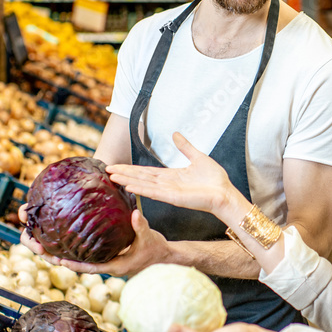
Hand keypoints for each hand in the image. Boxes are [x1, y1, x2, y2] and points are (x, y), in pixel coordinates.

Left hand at [21, 209, 170, 276]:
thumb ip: (140, 226)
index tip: (58, 260)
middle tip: (42, 253)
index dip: (74, 265)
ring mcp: (108, 263)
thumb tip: (134, 213)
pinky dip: (76, 252)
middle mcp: (108, 267)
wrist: (164, 258)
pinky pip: (88, 257)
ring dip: (65, 256)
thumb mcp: (149, 237)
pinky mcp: (109, 258)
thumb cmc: (156, 249)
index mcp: (116, 266)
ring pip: (82, 262)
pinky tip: (67, 243)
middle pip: (80, 266)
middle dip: (61, 260)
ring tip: (46, 248)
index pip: (90, 268)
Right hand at [107, 132, 240, 216]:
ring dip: (128, 180)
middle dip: (124, 173)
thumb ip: (185, 147)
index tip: (117, 165)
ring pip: (143, 184)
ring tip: (113, 176)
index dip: (131, 168)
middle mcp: (166, 185)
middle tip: (107, 170)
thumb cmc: (214, 180)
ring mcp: (168, 192)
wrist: (225, 193)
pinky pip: (154, 192)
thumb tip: (175, 133)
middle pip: (140, 177)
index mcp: (171, 176)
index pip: (146, 171)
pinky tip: (129, 186)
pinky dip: (141, 189)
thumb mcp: (197, 157)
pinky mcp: (173, 198)